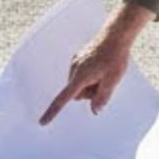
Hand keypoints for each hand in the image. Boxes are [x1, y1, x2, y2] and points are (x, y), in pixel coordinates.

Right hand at [40, 1, 153, 123]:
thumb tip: (94, 111)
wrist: (115, 36)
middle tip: (105, 82)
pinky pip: (81, 75)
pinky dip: (90, 76)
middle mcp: (74, 69)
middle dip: (89, 94)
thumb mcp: (113, 80)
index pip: (64, 98)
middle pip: (77, 94)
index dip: (53, 112)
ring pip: (79, 85)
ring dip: (91, 85)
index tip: (43, 122)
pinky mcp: (79, 58)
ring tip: (105, 72)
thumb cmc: (115, 57)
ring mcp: (75, 63)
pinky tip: (101, 67)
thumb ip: (102, 97)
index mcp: (80, 76)